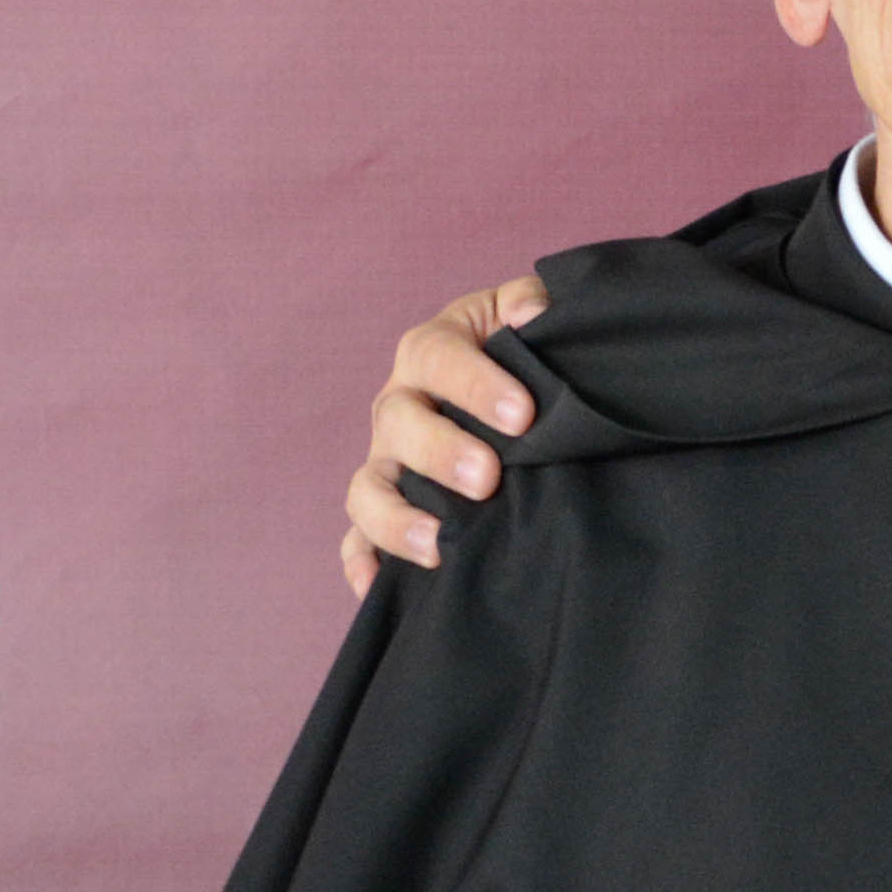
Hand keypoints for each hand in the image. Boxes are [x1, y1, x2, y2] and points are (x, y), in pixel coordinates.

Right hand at [340, 274, 555, 588]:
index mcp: (431, 351)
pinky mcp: (383, 510)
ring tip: (437, 544)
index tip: (523, 415)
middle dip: (440, 453)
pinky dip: (361, 562)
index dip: (475, 384)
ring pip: (368, 488)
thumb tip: (534, 311)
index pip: (438, 358)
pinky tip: (376, 588)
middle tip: (487, 478)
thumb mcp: (530, 318)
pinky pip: (357, 539)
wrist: (519, 401)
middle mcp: (399, 406)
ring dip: (395, 518)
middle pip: (398, 424)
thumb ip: (532, 303)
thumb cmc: (523, 356)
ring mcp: (386, 462)